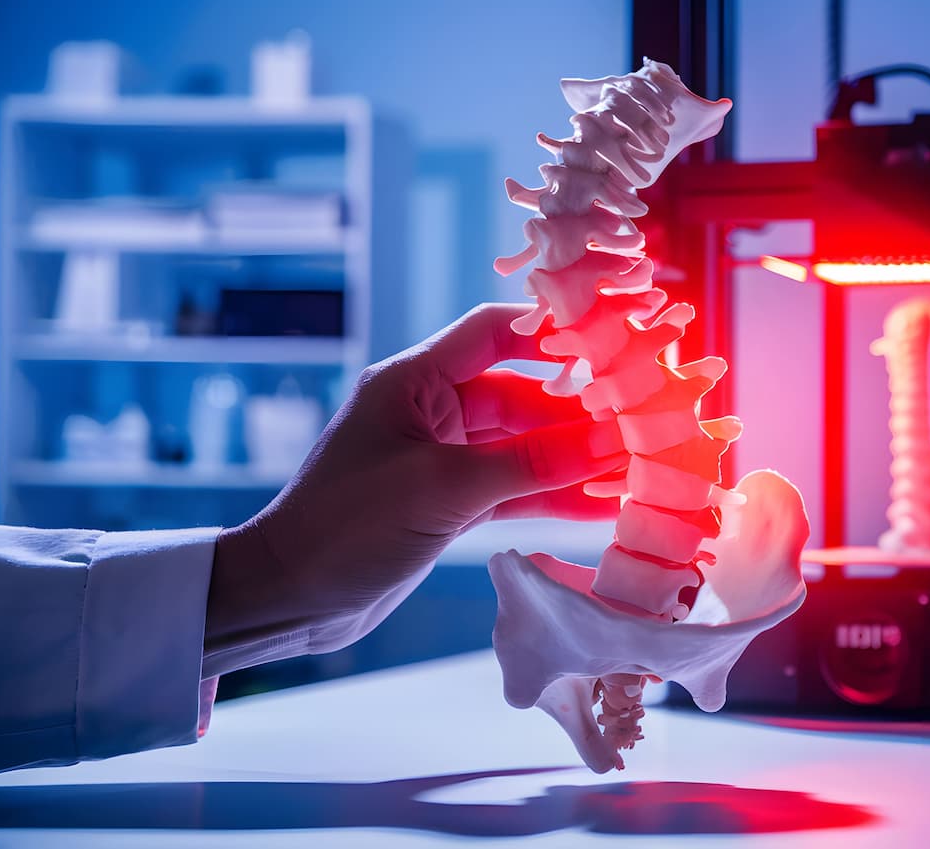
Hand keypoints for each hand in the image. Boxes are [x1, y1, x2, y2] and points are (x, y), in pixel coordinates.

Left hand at [203, 303, 627, 677]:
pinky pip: (511, 488)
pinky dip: (550, 496)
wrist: (289, 599)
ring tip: (633, 466)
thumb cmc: (349, 526)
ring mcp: (440, 459)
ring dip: (572, 459)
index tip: (612, 341)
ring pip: (521, 447)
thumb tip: (612, 442)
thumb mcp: (445, 487)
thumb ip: (532, 463)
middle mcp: (430, 412)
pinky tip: (599, 505)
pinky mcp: (447, 503)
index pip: (494, 332)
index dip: (552, 331)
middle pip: (521, 394)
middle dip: (578, 411)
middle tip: (640, 421)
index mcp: (414, 381)